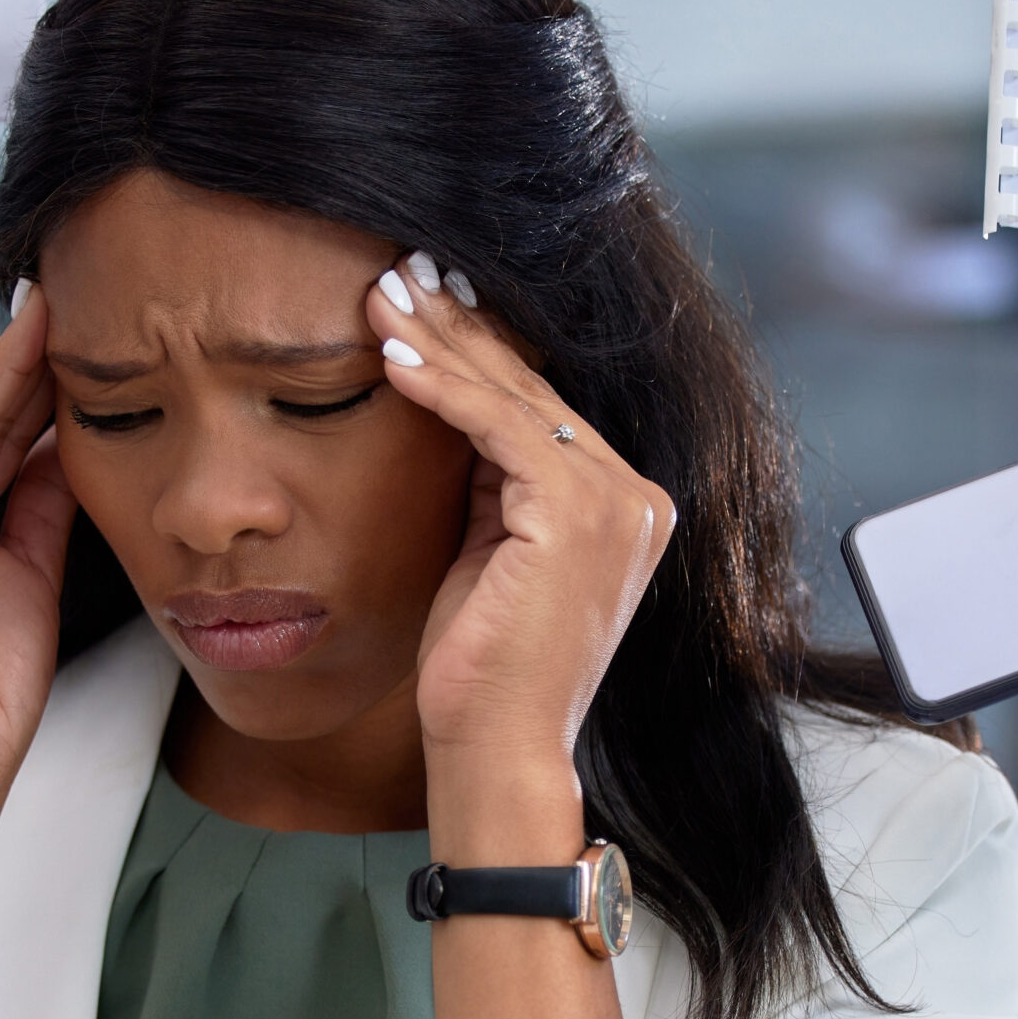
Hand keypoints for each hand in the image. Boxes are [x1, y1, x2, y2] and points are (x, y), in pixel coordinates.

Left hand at [364, 255, 674, 818]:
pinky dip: (442, 388)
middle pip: (533, 388)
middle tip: (396, 270)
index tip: (419, 304)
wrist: (499, 748)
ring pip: (517, 396)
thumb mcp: (488, 553)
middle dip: (458, 325)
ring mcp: (618, 505)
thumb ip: (491, 484)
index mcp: (624, 509)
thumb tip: (454, 405)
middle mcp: (636, 500)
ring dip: (441, 340)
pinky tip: (392, 356)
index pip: (544, 407)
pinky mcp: (579, 515)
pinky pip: (501, 427)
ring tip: (381, 294)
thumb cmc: (483, 670)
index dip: (480, 350)